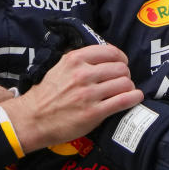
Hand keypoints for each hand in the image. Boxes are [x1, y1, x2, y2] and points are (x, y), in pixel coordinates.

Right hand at [0, 44, 142, 153]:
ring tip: (125, 91)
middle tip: (121, 80)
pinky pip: (123, 101)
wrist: (33, 118)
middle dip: (125, 74)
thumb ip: (79, 58)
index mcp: (75, 59)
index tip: (121, 64)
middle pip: (121, 68)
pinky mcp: (94, 113)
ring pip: (125, 83)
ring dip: (129, 87)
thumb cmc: (47, 94)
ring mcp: (89, 94)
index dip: (121, 58)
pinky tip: (135, 97)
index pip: (110, 51)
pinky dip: (134, 98)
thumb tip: (101, 52)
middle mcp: (83, 74)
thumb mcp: (59, 66)